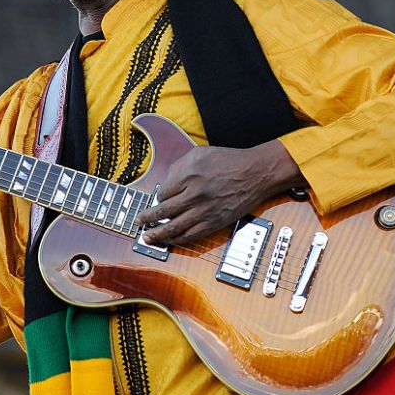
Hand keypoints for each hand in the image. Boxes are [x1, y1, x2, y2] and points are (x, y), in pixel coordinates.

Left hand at [134, 140, 305, 246]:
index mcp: (189, 174)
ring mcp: (205, 210)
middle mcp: (195, 194)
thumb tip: (166, 184)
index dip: (159, 196)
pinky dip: (178, 240)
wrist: (256, 173)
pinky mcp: (214, 222)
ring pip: (175, 227)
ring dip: (158, 234)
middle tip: (138, 222)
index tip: (158, 199)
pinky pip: (191, 235)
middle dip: (148, 218)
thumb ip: (179, 167)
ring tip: (147, 238)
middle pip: (164, 211)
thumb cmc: (228, 161)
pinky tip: (169, 241)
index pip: (164, 192)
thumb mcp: (200, 153)